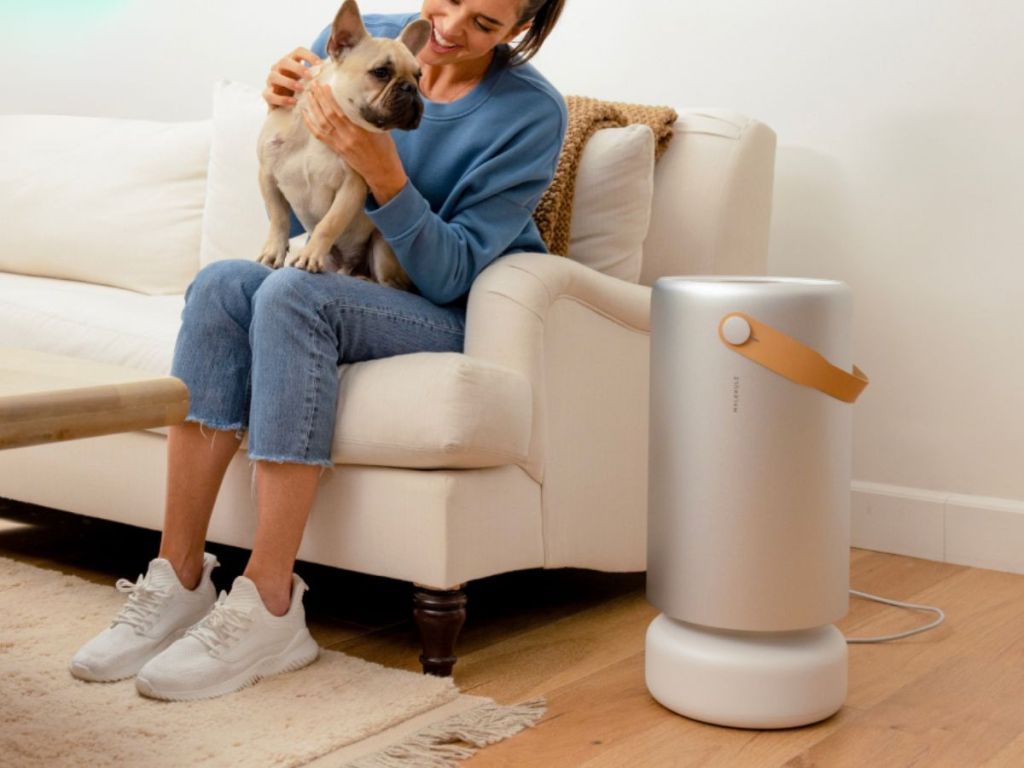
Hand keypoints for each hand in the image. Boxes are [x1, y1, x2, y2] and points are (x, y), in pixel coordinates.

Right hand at [263, 47, 320, 109]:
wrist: (286, 108)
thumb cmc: (300, 92)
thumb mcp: (309, 82)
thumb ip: (316, 76)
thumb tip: (332, 71)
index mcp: (291, 62)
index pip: (298, 52)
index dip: (309, 56)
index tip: (320, 65)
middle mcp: (278, 68)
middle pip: (285, 61)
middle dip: (298, 68)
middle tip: (310, 77)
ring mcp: (271, 81)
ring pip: (274, 76)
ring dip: (289, 82)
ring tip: (301, 89)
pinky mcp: (267, 94)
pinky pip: (270, 95)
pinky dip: (282, 98)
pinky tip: (293, 102)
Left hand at [302, 82, 408, 204]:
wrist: (382, 172)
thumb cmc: (385, 150)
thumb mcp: (380, 129)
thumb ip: (368, 116)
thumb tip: (360, 100)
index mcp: (359, 132)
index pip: (339, 112)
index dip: (329, 99)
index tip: (325, 86)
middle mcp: (347, 138)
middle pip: (327, 116)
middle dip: (318, 99)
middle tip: (313, 85)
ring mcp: (340, 145)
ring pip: (321, 125)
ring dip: (313, 109)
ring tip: (308, 95)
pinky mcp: (337, 150)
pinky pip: (320, 136)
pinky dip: (311, 124)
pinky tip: (306, 114)